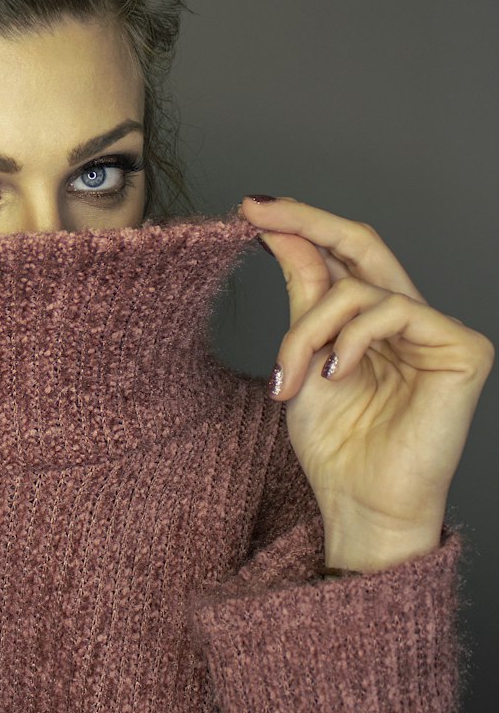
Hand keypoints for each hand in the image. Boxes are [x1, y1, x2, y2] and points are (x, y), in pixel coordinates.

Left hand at [241, 195, 494, 566]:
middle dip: (307, 221)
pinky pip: (396, 312)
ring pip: (362, 288)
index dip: (301, 225)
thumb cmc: (337, 446)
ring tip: (295, 375)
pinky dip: (354, 338)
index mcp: (371, 320)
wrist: (360, 505)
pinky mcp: (462, 350)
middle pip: (364, 243)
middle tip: (260, 211)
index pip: (342, 254)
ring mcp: (437, 332)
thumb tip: (279, 231)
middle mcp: (408, 318)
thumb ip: (303, 293)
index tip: (250, 207)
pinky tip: (337, 373)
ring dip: (312, 327)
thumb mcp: (304, 356)